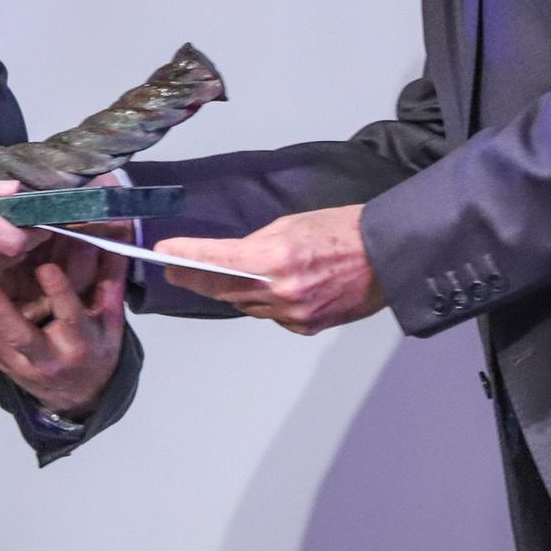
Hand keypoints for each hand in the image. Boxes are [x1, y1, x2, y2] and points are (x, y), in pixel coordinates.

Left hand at [0, 246, 125, 417]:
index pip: (71, 315)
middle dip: (3, 313)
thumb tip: (120, 232)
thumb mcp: (111, 319)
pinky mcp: (2, 362)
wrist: (80, 395)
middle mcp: (48, 355)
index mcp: (80, 340)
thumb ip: (111, 277)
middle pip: (24, 335)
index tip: (47, 268)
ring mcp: (21, 362)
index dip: (60, 293)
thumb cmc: (97, 347)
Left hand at [156, 205, 383, 335]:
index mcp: (277, 259)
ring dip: (231, 291)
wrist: (386, 256)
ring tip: (212, 277)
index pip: (217, 261)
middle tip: (175, 271)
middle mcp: (282, 291)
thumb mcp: (291, 225)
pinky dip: (264, 303)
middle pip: (225, 289)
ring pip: (246, 305)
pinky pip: (271, 316)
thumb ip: (257, 245)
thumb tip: (232, 258)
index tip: (164, 254)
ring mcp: (294, 314)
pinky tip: (266, 290)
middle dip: (197, 278)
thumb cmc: (343, 231)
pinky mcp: (306, 326)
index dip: (187, 257)